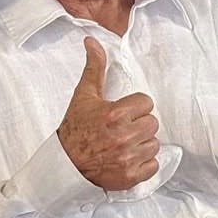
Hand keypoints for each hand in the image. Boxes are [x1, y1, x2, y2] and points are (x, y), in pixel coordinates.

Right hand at [58, 38, 160, 191]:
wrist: (63, 165)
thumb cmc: (74, 129)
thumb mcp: (83, 96)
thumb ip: (94, 67)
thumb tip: (92, 41)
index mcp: (114, 113)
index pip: (146, 103)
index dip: (134, 107)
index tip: (122, 113)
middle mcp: (123, 136)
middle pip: (152, 123)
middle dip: (139, 124)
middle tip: (122, 129)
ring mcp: (128, 157)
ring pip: (154, 144)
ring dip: (142, 144)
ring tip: (124, 144)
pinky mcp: (130, 176)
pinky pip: (152, 165)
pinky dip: (143, 164)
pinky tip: (128, 158)